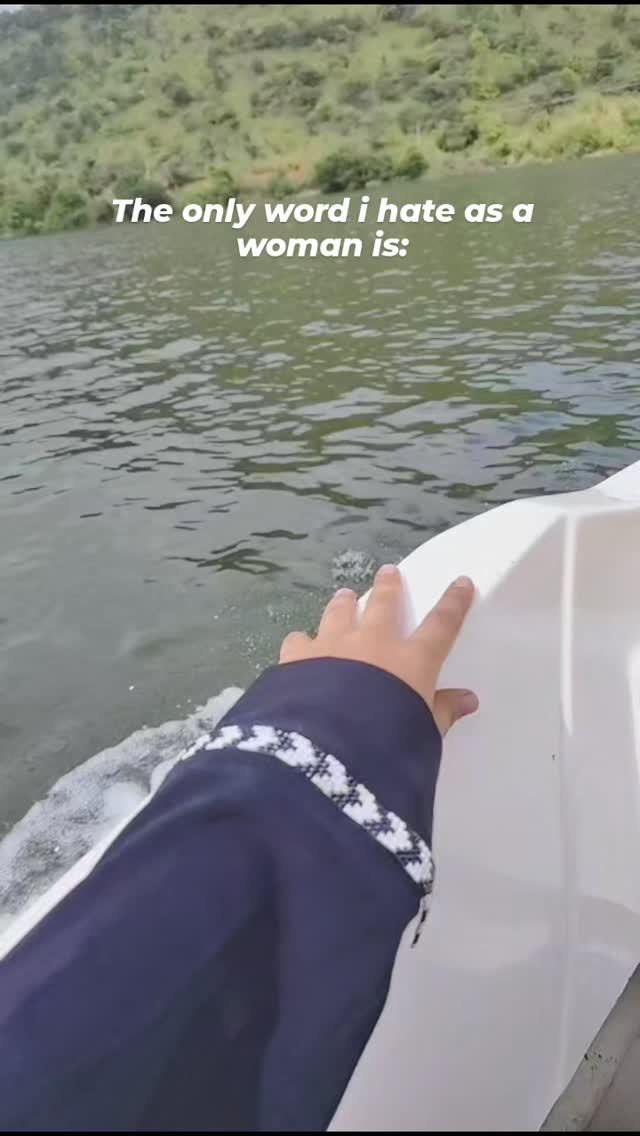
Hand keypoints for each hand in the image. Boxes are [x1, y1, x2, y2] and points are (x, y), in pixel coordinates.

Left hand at [280, 565, 477, 735]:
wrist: (332, 743)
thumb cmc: (388, 739)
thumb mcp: (424, 731)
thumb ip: (443, 711)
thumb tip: (469, 700)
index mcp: (411, 660)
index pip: (441, 624)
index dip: (454, 602)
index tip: (461, 582)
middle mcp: (373, 642)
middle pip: (384, 604)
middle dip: (388, 586)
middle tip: (388, 572)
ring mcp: (333, 644)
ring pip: (339, 612)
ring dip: (343, 602)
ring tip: (344, 595)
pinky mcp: (299, 656)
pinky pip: (300, 640)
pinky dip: (303, 641)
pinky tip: (300, 644)